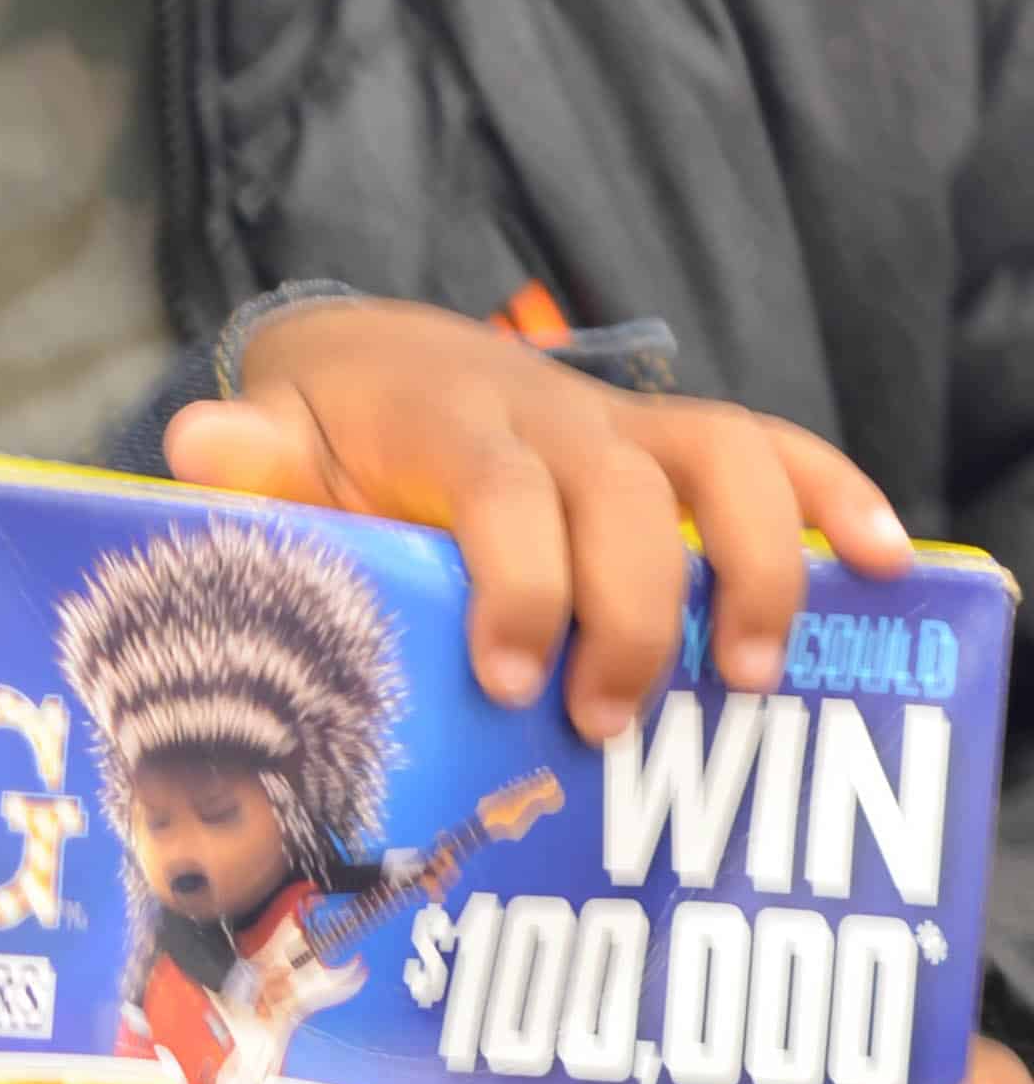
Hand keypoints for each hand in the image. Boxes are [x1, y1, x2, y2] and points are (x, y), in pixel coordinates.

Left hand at [164, 302, 911, 735]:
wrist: (376, 356)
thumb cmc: (330, 434)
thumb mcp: (281, 449)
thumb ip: (255, 464)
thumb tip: (197, 448)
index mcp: (454, 428)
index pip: (503, 495)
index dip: (520, 585)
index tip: (511, 681)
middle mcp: (554, 420)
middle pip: (627, 499)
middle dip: (631, 615)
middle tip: (602, 727)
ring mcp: (626, 430)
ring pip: (726, 462)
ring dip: (757, 564)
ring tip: (750, 677)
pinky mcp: (676, 444)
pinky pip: (775, 449)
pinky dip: (839, 494)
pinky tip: (887, 567)